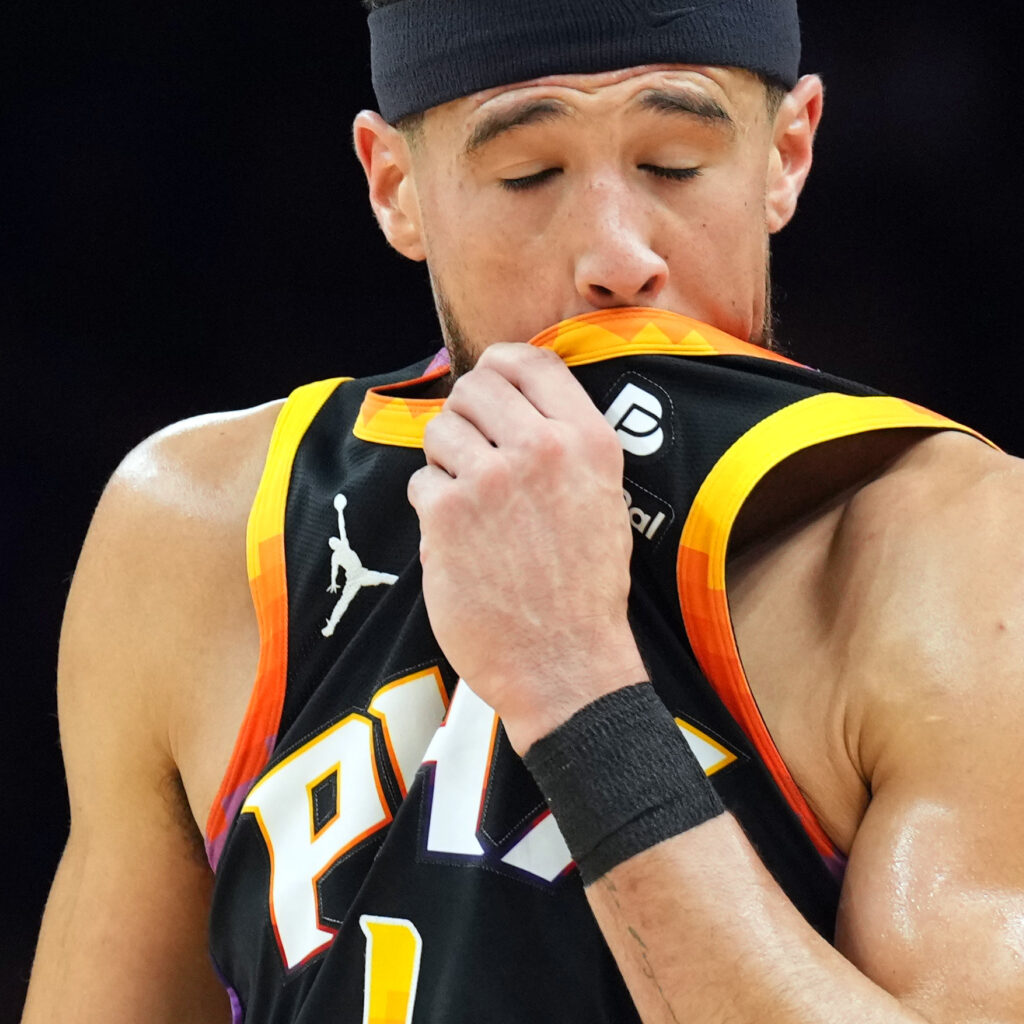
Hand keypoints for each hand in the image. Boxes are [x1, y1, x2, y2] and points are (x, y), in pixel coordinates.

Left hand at [407, 344, 648, 749]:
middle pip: (475, 386)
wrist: (566, 663)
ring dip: (444, 464)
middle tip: (471, 455)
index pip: (531, 360)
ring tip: (469, 506)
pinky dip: (432, 510)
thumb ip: (565, 444)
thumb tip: (513, 404)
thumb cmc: (584, 590)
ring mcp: (491, 478)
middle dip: (465, 416)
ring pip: (440, 430)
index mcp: (587, 440)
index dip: (500, 368)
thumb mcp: (603, 498)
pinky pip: (420, 482)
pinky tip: (459, 542)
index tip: (490, 389)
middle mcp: (541, 449)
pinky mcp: (447, 514)